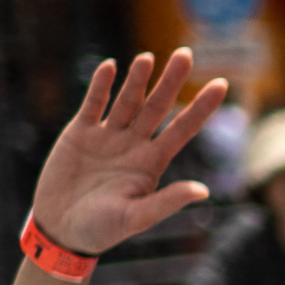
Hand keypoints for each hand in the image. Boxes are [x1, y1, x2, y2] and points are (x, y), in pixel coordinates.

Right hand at [26, 52, 227, 260]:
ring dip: (137, 79)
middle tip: (187, 53)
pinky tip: (110, 67)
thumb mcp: (137, 218)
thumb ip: (167, 202)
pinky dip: (100, 86)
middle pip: (157, 106)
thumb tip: (203, 191)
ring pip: (127, 101)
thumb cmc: (101, 230)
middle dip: (172, 81)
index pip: (183, 129)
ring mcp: (107, 137)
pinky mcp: (79, 134)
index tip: (223, 85)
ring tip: (149, 57)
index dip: (201, 108)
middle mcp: (134, 145)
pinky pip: (93, 104)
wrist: (61, 230)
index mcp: (152, 163)